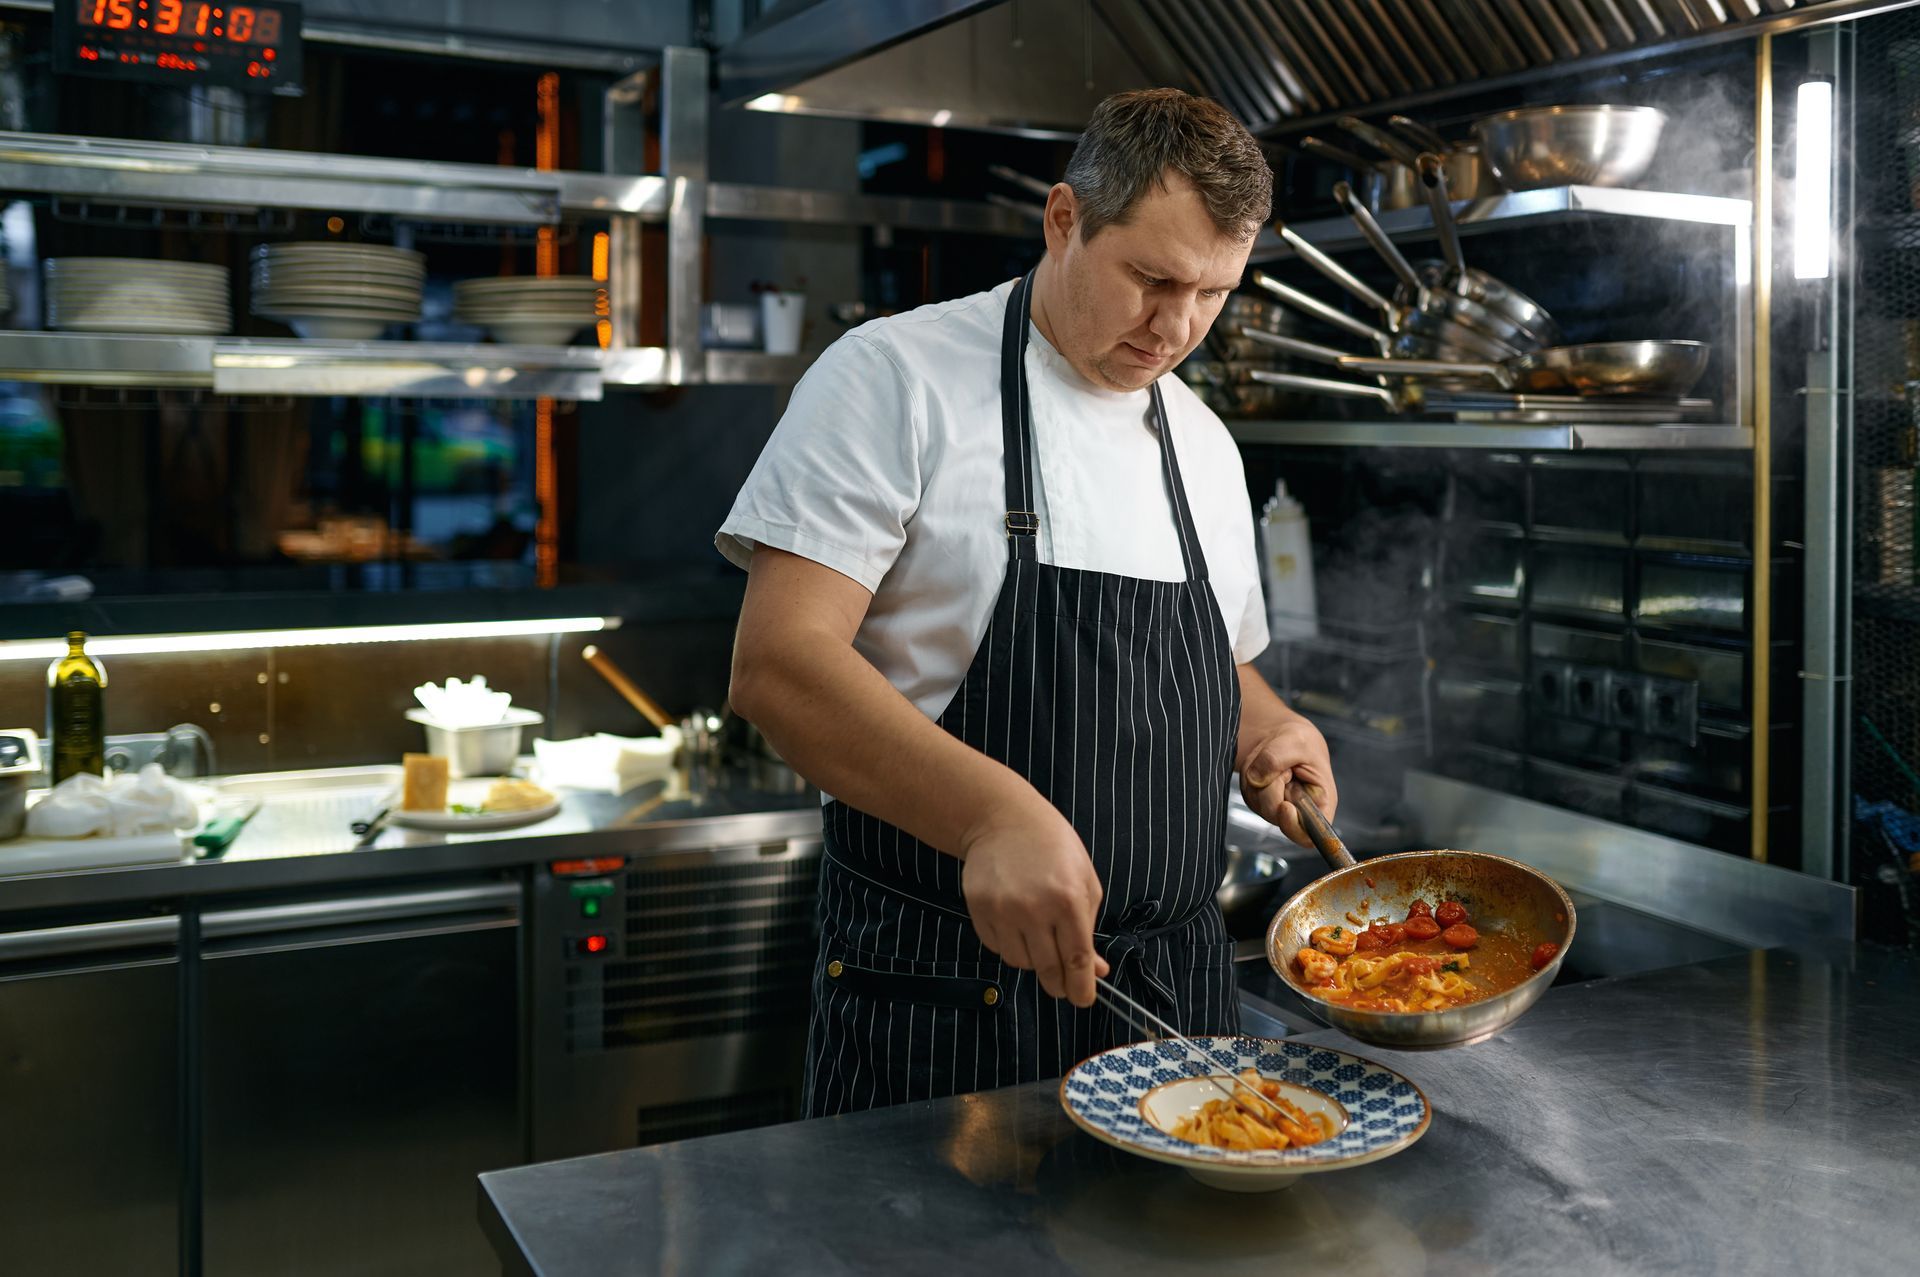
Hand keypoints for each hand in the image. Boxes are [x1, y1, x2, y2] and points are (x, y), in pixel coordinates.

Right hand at [960, 800, 1109, 1007]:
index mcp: (1068, 899)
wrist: (1003, 820)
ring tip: (1038, 936)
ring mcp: (1003, 911)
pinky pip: (998, 948)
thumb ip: (1090, 927)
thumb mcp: (1084, 881)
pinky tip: (1016, 924)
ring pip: (1021, 963)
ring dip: (1033, 960)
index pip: (1077, 959)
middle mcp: (1034, 909)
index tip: (1083, 1000)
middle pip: (1048, 969)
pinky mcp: (979, 911)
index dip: (1082, 988)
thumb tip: (1095, 970)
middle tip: (1063, 986)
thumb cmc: (1053, 847)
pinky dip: (1010, 946)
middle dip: (1059, 983)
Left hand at [1239, 718, 1337, 849]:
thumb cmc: (1300, 741)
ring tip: (1276, 764)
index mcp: (1322, 802)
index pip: (1312, 834)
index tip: (1284, 805)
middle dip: (1272, 789)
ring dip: (1261, 782)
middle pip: (1278, 818)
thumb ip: (1276, 759)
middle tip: (1282, 768)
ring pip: (1260, 806)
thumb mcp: (1294, 741)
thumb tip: (1256, 780)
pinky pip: (1249, 796)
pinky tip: (1264, 768)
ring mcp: (1279, 809)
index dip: (1296, 826)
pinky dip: (1251, 780)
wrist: (1283, 737)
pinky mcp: (1262, 803)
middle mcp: (1301, 812)